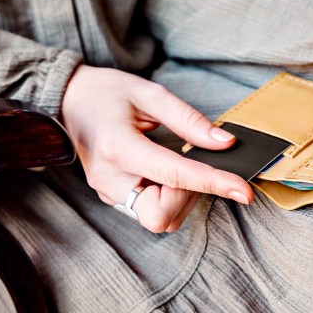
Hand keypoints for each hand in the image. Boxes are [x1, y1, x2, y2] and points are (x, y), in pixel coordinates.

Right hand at [61, 65, 252, 232]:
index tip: (243, 191)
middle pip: (162, 215)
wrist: (69, 100)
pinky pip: (149, 212)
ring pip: (159, 219)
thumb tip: (225, 143)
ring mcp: (107, 192)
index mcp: (119, 147)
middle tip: (191, 163)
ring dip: (181, 197)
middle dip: (189, 195)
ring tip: (175, 161)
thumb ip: (190, 121)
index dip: (214, 183)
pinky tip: (166, 173)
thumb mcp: (151, 94)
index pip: (175, 176)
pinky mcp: (111, 197)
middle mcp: (110, 179)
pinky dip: (169, 197)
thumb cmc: (108, 92)